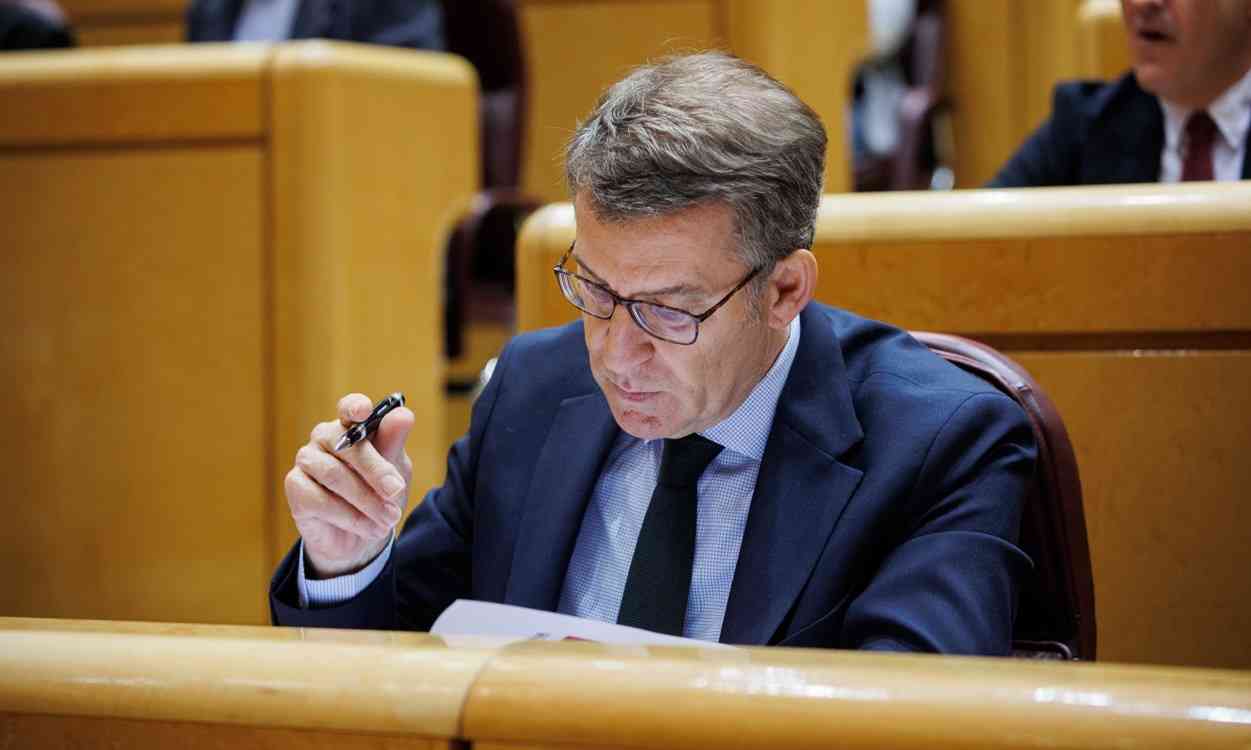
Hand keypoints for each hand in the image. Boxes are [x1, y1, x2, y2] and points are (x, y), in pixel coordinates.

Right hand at [284, 393, 414, 577]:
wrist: (360, 536)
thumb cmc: (378, 494)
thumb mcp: (395, 470)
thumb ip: (394, 443)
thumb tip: (403, 414)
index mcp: (351, 426)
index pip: (349, 408)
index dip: (355, 407)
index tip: (365, 411)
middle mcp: (325, 437)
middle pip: (347, 446)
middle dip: (376, 470)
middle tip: (396, 491)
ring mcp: (306, 460)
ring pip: (335, 475)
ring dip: (367, 501)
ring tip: (388, 519)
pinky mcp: (295, 487)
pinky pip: (320, 500)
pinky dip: (349, 517)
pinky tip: (367, 527)